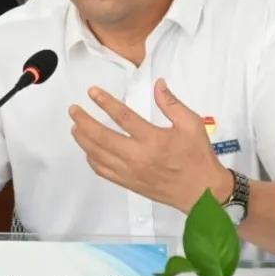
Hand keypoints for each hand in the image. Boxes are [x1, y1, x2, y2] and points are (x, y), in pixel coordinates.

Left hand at [69, 78, 232, 211]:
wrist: (201, 191)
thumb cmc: (197, 156)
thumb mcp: (192, 124)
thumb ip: (171, 103)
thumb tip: (158, 83)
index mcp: (153, 139)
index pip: (123, 117)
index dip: (105, 102)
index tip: (92, 92)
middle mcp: (138, 156)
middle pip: (102, 137)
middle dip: (84, 122)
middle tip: (73, 110)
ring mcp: (130, 172)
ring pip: (98, 155)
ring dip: (83, 140)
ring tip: (75, 127)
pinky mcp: (129, 183)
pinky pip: (103, 171)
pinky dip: (92, 160)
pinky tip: (88, 150)